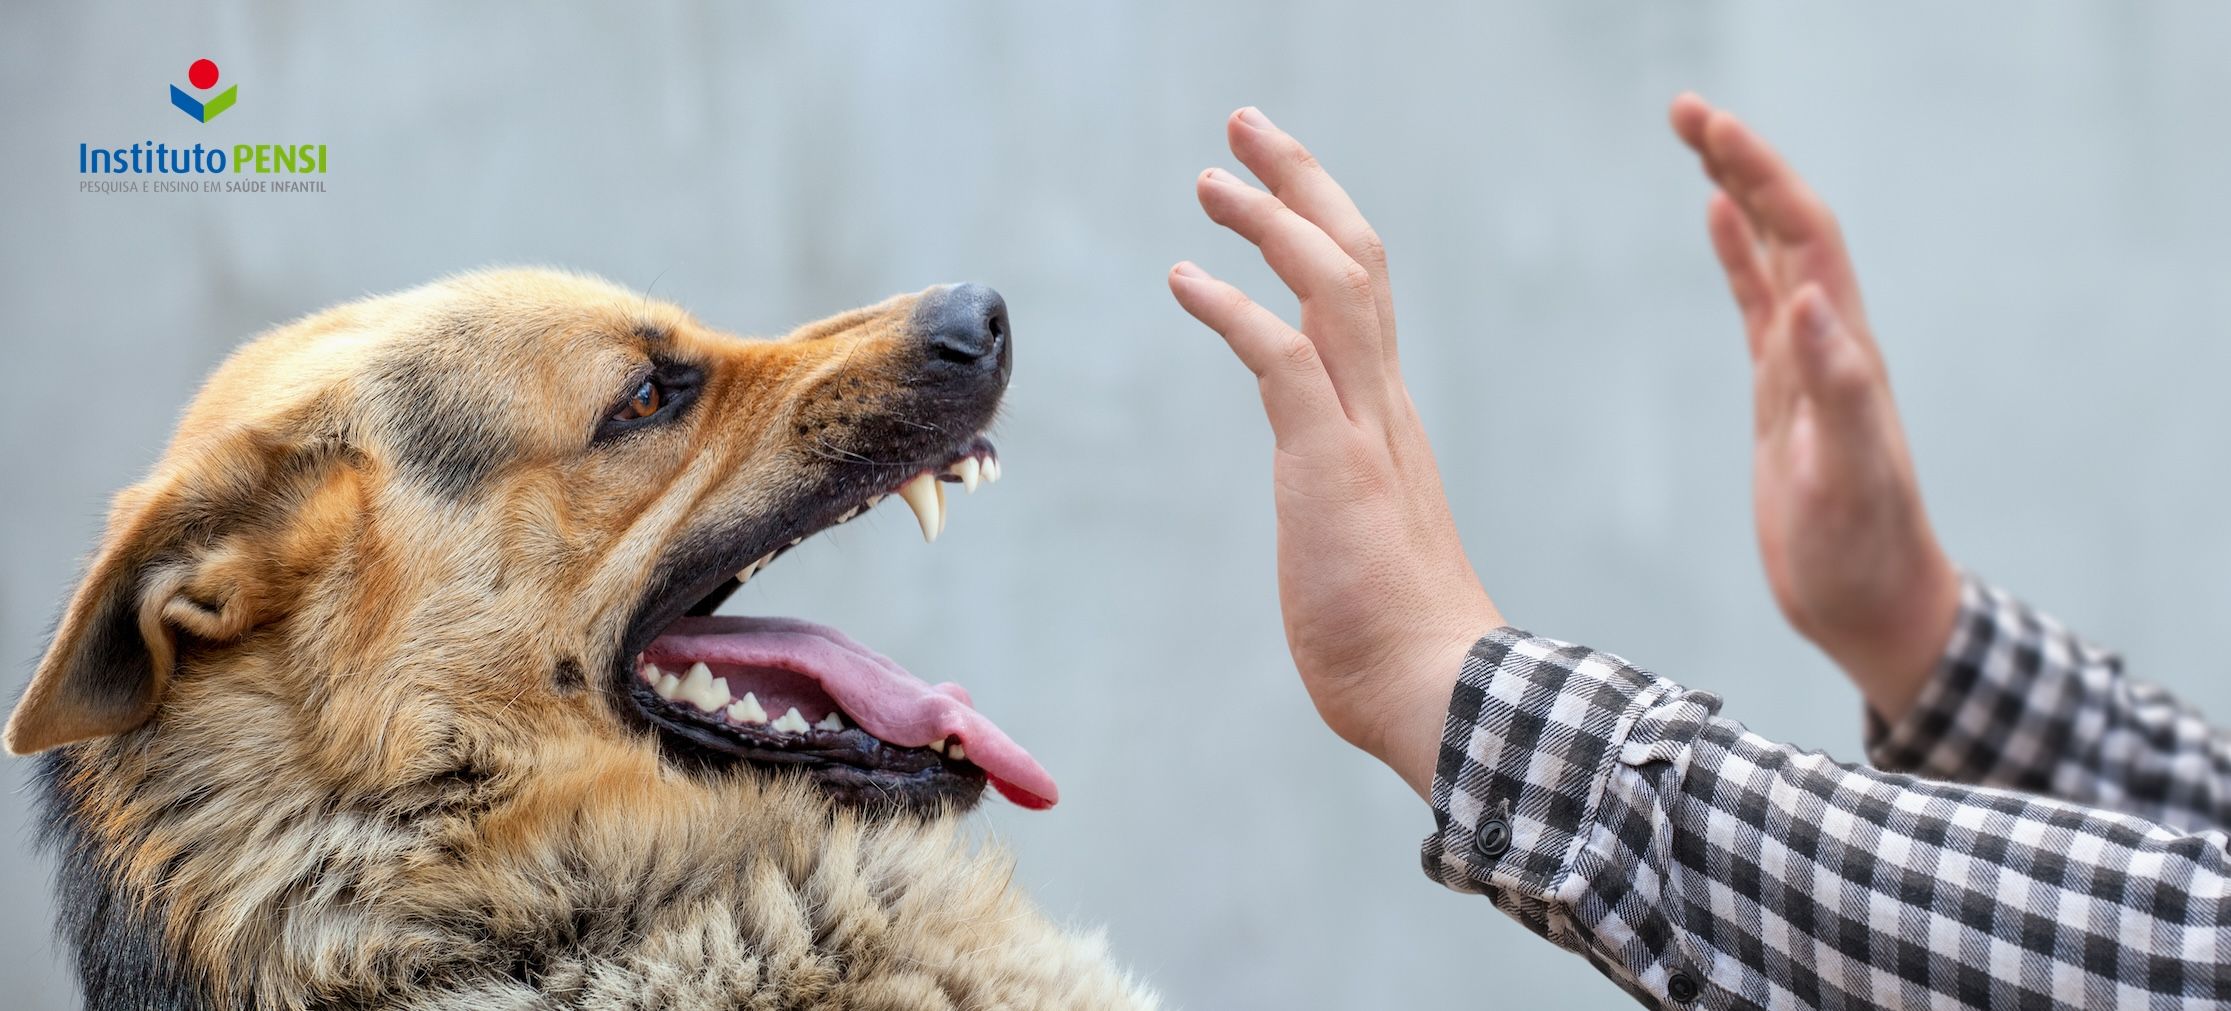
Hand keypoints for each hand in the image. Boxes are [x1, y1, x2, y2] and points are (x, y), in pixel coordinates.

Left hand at [1169, 108, 1500, 798]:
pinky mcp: (1330, 463)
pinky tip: (1185, 278)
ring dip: (1271, 220)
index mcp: (1388, 420)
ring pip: (1331, 284)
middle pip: (1356, 258)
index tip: (1278, 186)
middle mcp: (1383, 406)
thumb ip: (1345, 509)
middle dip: (1301, 182)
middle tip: (1246, 128)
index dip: (1320, 227)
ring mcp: (1363, 430)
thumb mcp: (1361, 547)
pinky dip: (1232, 307)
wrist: (1440, 693)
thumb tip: (1331, 526)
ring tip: (1211, 179)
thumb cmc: (1398, 641)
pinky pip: (1281, 357)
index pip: (1363, 295)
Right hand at [1669, 94, 1960, 721]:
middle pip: (1786, 225)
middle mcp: (1829, 341)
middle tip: (1684, 109)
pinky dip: (1736, 254)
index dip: (1760, 175)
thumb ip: (1837, 387)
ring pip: (1772, 253)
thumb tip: (1808, 297)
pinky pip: (1756, 303)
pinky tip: (1715, 222)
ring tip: (1697, 139)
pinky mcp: (1782, 394)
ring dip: (1738, 191)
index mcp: (1843, 349)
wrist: (1873, 605)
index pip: (1803, 235)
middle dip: (1741, 161)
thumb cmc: (1861, 552)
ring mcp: (1805, 364)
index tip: (1709, 127)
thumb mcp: (1847, 476)